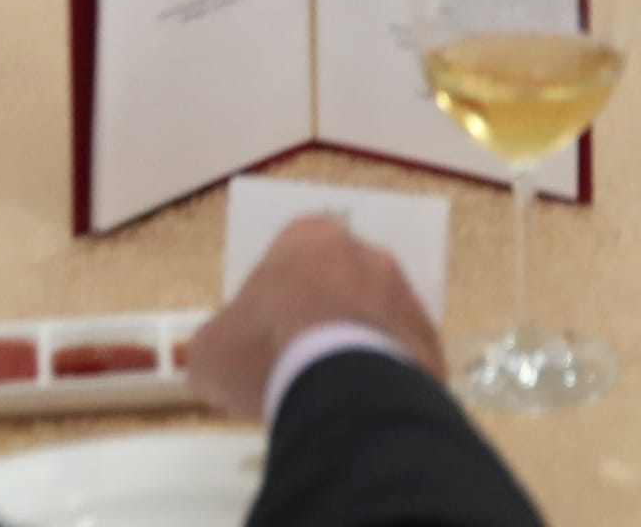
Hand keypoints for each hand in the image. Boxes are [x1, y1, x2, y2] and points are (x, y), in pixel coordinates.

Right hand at [181, 216, 442, 421]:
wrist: (340, 390)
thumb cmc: (266, 351)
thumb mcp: (212, 348)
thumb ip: (220, 340)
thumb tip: (223, 354)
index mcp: (309, 237)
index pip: (290, 254)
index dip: (275, 294)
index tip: (264, 330)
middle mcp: (365, 253)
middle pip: (339, 281)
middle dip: (322, 313)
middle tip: (297, 358)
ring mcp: (404, 295)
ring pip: (375, 316)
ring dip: (357, 343)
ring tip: (329, 388)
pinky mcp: (428, 341)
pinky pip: (400, 355)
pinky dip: (382, 375)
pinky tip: (359, 403)